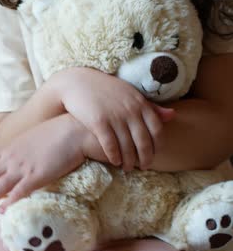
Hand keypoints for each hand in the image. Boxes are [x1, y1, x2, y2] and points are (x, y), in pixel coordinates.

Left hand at [0, 114, 88, 215]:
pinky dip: (9, 202)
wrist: (74, 129)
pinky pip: (20, 191)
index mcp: (8, 148)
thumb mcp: (29, 140)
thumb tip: (13, 160)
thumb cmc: (55, 134)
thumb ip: (18, 151)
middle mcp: (11, 158)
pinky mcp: (38, 175)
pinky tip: (2, 212)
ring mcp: (23, 167)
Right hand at [47, 68, 175, 170]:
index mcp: (140, 103)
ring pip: (127, 146)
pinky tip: (114, 161)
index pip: (157, 129)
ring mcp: (115, 117)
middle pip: (143, 141)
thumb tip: (173, 115)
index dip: (158, 145)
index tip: (155, 154)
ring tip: (128, 168)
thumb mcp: (130, 94)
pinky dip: (114, 156)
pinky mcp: (98, 122)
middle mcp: (130, 111)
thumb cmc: (106, 89)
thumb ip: (150, 106)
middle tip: (144, 167)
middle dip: (145, 157)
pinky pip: (110, 145)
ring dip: (129, 160)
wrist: (78, 83)